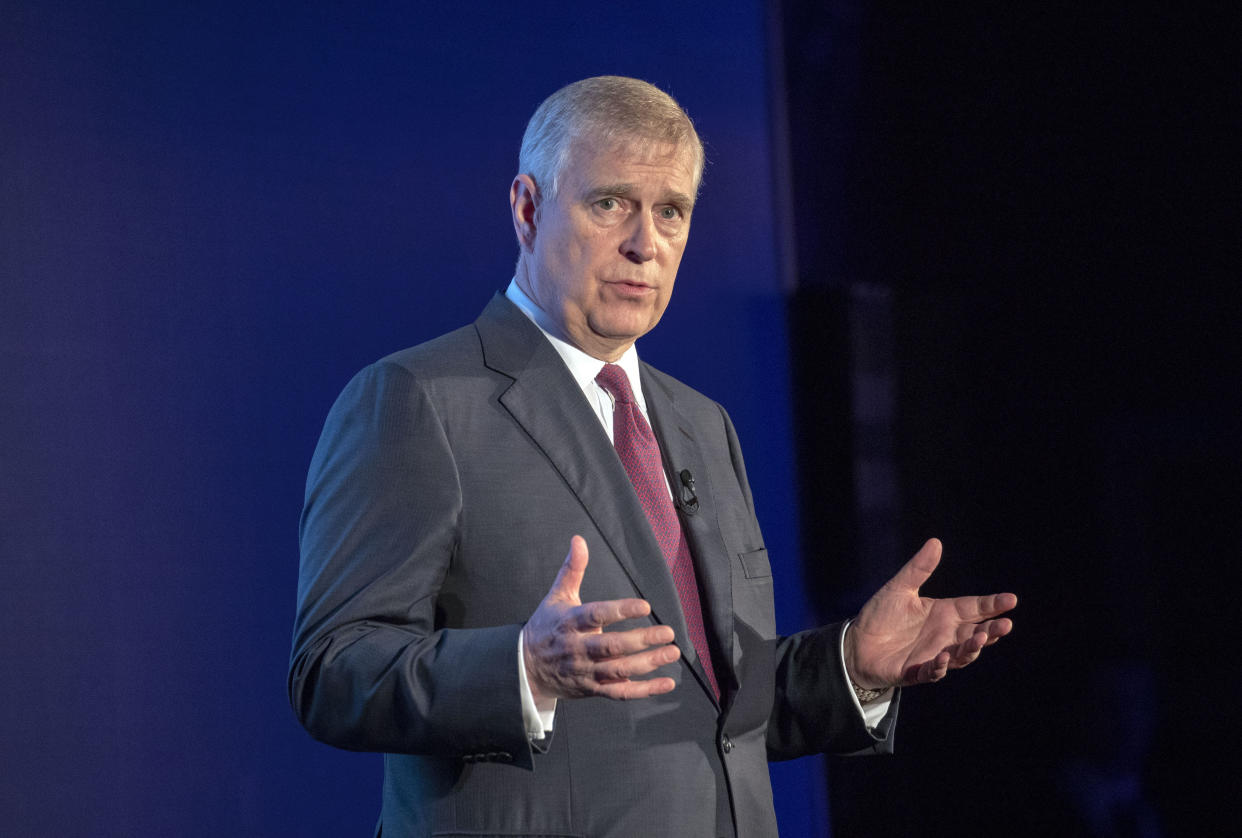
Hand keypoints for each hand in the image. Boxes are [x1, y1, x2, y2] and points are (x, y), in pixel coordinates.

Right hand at [522, 536, 680, 700]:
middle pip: (611, 647)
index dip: (620, 611)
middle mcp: (578, 648)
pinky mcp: (592, 689)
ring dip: (648, 663)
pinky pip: (620, 692)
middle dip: (641, 641)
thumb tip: (579, 539)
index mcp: (570, 622)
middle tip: (667, 632)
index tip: (645, 606)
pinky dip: (644, 690)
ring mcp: (586, 671)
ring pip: (619, 670)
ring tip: (672, 652)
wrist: (526, 667)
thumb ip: (572, 569)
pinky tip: (666, 682)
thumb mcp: (556, 596)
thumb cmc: (547, 626)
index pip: (596, 616)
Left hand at [844, 538, 1016, 688]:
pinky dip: (940, 666)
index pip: (974, 607)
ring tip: (980, 638)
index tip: (1011, 599)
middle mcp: (945, 635)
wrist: (857, 643)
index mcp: (944, 613)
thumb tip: (936, 542)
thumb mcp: (899, 588)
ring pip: (962, 654)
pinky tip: (944, 657)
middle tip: (1005, 625)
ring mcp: (935, 654)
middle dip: (992, 630)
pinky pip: (934, 671)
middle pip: (976, 633)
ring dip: (972, 648)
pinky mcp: (918, 671)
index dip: (993, 604)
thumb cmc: (882, 615)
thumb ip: (918, 569)